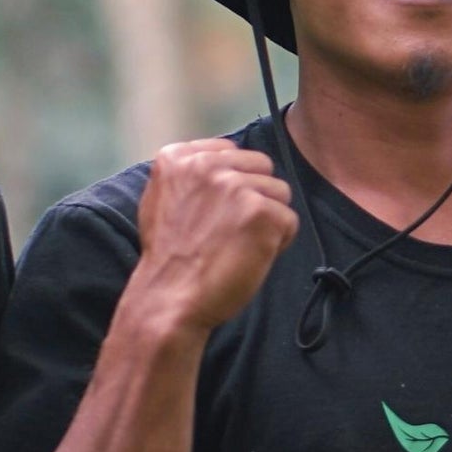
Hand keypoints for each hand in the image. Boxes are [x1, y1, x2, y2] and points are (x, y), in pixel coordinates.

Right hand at [132, 140, 297, 335]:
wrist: (169, 298)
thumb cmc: (169, 258)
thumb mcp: (161, 199)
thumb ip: (189, 175)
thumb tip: (223, 162)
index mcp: (178, 157)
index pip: (232, 153)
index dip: (233, 185)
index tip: (216, 213)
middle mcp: (206, 164)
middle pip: (260, 167)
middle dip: (255, 197)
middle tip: (232, 231)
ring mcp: (234, 186)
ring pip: (279, 192)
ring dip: (268, 220)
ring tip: (240, 245)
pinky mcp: (260, 212)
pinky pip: (290, 220)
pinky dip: (279, 242)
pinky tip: (251, 257)